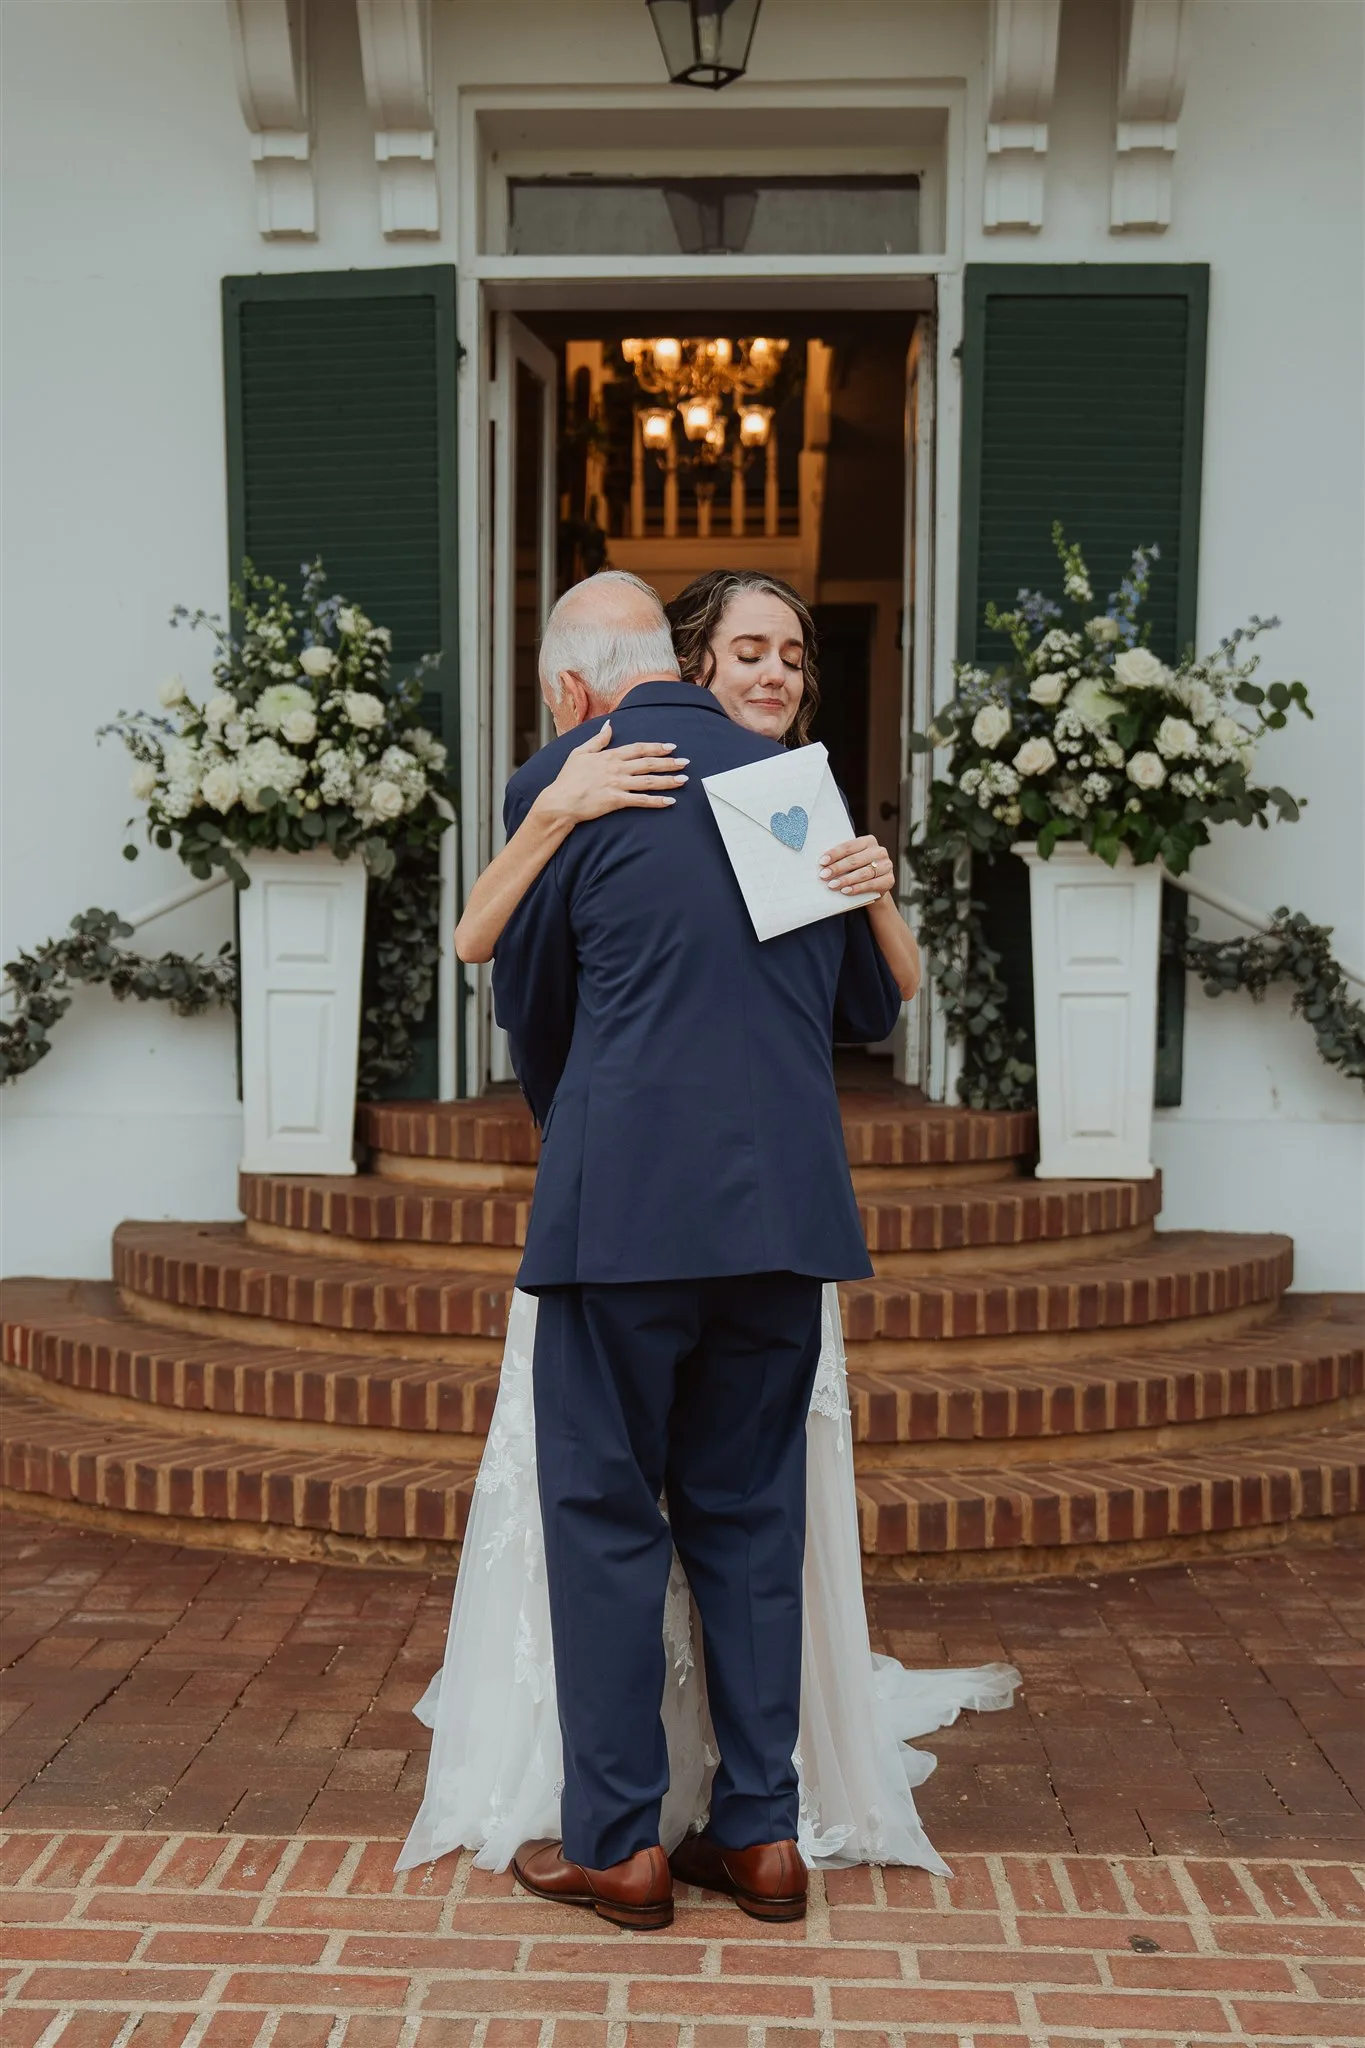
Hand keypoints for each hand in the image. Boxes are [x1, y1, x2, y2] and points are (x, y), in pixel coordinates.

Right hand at [534, 722, 687, 824]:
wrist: (560, 800)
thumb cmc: (568, 778)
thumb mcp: (580, 752)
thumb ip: (598, 739)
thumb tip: (609, 725)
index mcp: (610, 756)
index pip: (638, 749)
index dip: (657, 747)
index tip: (671, 747)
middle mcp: (617, 768)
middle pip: (648, 763)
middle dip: (669, 762)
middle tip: (686, 763)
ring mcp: (617, 784)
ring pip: (649, 781)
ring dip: (668, 780)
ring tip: (683, 780)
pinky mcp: (616, 801)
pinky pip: (641, 801)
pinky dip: (656, 801)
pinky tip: (670, 802)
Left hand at [819, 835, 896, 898]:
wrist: (874, 886)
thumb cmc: (857, 869)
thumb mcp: (850, 860)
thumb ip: (840, 858)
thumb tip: (821, 864)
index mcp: (868, 841)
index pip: (849, 846)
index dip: (835, 854)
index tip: (822, 862)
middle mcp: (879, 851)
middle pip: (855, 860)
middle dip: (837, 868)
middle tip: (823, 875)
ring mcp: (886, 865)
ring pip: (863, 873)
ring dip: (845, 880)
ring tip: (832, 885)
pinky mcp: (889, 880)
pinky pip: (871, 884)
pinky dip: (857, 888)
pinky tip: (845, 891)